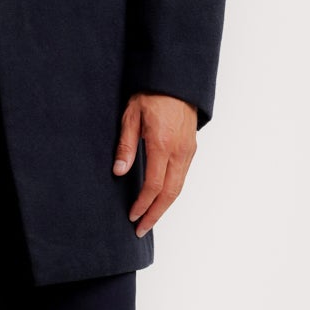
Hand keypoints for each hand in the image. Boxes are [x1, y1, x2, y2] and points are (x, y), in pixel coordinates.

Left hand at [112, 93, 197, 236]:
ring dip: (164, 206)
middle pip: (170, 194)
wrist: (176, 80)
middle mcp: (179, 151)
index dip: (142, 204)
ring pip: (179, 187)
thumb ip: (125, 146)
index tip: (132, 216)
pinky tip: (161, 198)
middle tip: (141, 229)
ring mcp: (188, 151)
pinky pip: (182, 176)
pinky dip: (172, 192)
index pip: (153, 185)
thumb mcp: (131, 116)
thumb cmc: (151, 94)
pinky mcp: (191, 148)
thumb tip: (119, 172)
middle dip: (155, 214)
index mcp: (162, 144)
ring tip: (150, 219)